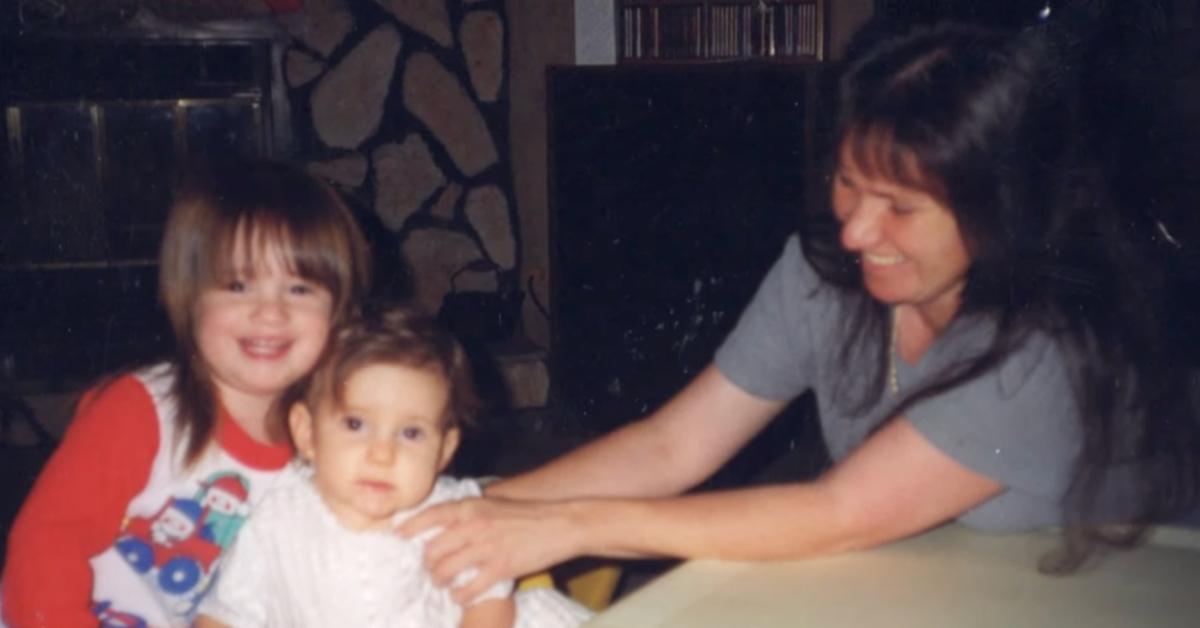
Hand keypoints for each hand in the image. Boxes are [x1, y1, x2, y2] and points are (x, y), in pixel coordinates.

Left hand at [398, 496, 579, 603]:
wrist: (561, 525)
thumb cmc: (527, 515)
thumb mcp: (494, 505)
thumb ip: (469, 513)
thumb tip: (444, 523)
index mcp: (472, 508)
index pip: (431, 515)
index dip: (410, 526)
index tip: (397, 535)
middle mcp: (474, 527)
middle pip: (433, 549)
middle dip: (427, 563)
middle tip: (429, 570)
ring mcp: (487, 549)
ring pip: (446, 570)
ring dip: (440, 581)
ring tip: (442, 584)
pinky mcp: (500, 569)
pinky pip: (468, 588)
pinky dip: (459, 595)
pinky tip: (459, 596)